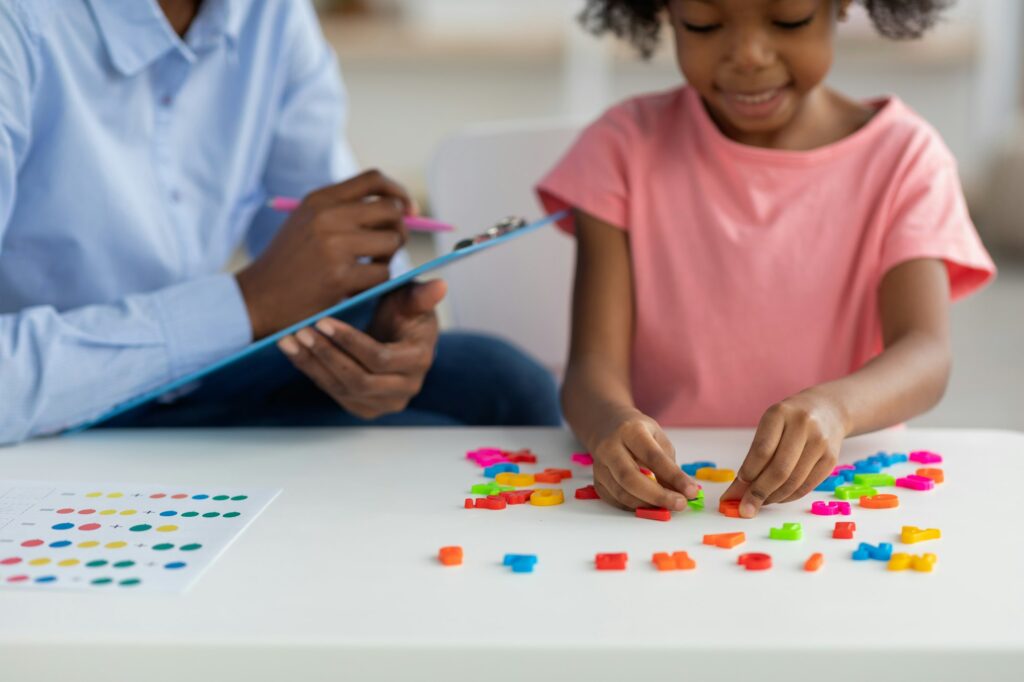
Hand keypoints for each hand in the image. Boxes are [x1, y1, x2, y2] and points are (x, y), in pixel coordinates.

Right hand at [236, 170, 412, 338]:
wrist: (256, 300)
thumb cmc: (289, 264)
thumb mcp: (307, 223)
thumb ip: (345, 211)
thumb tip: (401, 208)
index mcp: (319, 199)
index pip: (374, 180)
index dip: (398, 193)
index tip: (408, 210)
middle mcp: (327, 216)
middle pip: (390, 210)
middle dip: (400, 229)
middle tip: (390, 247)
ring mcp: (334, 246)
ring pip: (392, 241)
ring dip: (389, 258)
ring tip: (369, 269)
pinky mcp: (340, 277)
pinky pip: (383, 273)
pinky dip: (377, 283)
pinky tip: (357, 287)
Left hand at [277, 280, 445, 419]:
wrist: (396, 336)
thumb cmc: (403, 313)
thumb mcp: (410, 299)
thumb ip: (421, 295)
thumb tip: (441, 285)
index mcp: (419, 360)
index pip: (380, 358)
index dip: (350, 342)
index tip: (324, 321)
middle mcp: (405, 388)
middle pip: (359, 379)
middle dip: (327, 355)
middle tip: (302, 331)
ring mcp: (384, 402)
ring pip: (343, 389)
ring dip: (313, 364)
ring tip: (290, 340)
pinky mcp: (365, 407)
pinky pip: (334, 393)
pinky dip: (311, 372)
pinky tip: (293, 352)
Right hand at [590, 410, 700, 510]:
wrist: (606, 426)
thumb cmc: (637, 432)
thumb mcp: (657, 437)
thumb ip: (668, 464)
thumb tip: (681, 493)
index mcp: (630, 431)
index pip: (653, 457)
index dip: (674, 477)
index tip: (691, 491)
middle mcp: (610, 447)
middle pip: (631, 478)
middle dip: (658, 496)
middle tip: (680, 504)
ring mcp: (600, 465)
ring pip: (622, 492)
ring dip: (648, 505)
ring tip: (668, 506)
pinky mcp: (597, 480)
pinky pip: (616, 500)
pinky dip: (635, 506)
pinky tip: (649, 504)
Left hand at [722, 390, 847, 517]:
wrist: (828, 410)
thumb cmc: (788, 422)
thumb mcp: (769, 427)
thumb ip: (753, 457)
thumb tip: (735, 493)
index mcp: (780, 414)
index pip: (762, 451)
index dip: (749, 473)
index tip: (737, 489)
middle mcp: (802, 425)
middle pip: (779, 469)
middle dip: (759, 493)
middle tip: (745, 508)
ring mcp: (820, 442)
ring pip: (794, 481)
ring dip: (773, 498)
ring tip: (760, 503)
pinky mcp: (831, 459)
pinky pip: (807, 486)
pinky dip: (789, 497)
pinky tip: (777, 497)